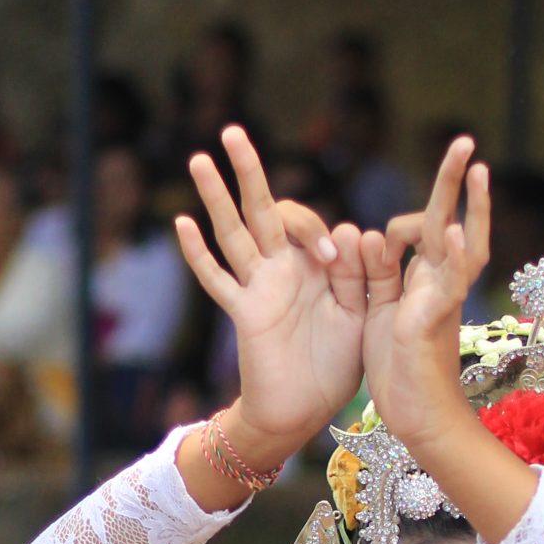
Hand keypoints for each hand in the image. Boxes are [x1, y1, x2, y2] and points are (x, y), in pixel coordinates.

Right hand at [174, 125, 363, 458]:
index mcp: (314, 267)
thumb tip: (350, 227)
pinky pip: (218, 280)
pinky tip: (182, 223)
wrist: (305, 412)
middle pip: (261, 209)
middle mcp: (281, 270)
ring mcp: (258, 289)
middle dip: (247, 171)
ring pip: (233, 233)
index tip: (336, 259)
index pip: (311, 225)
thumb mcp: (361, 315)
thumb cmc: (336, 365)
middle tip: (233, 131)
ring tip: (200, 159)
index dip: (320, 233)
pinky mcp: (243, 314)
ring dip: (216, 198)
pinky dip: (199, 254)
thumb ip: (360, 276)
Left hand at [362, 136, 492, 459]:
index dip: (422, 210)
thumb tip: (370, 234)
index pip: (429, 228)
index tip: (413, 209)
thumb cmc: (401, 368)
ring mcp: (442, 300)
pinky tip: (460, 230)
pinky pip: (451, 283)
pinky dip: (458, 255)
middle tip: (467, 143)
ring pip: (463, 244)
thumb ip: (378, 273)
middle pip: (451, 221)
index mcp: (424, 279)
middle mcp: (440, 284)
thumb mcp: (382, 310)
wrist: (417, 418)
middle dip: (457, 183)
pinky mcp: (433, 320)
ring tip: (476, 169)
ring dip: (471, 206)